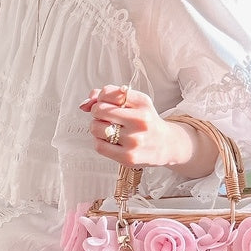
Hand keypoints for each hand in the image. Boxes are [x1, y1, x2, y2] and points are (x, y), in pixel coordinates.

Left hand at [80, 85, 197, 169]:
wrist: (166, 144)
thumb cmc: (146, 121)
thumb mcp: (134, 102)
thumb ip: (108, 95)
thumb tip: (85, 104)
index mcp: (142, 103)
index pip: (107, 92)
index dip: (100, 97)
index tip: (106, 102)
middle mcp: (140, 121)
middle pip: (99, 110)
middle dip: (97, 112)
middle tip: (105, 117)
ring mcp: (134, 141)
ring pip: (96, 128)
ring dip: (96, 127)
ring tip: (108, 129)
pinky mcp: (128, 158)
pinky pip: (99, 146)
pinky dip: (99, 141)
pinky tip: (109, 140)